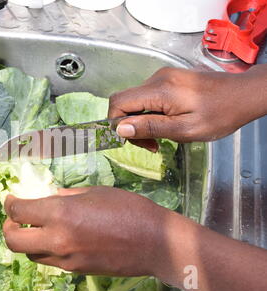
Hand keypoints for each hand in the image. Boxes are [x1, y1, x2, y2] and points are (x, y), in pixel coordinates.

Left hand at [3, 186, 172, 276]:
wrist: (156, 243)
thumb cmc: (128, 209)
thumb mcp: (95, 192)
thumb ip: (65, 196)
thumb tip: (48, 198)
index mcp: (61, 213)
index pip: (18, 212)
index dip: (10, 203)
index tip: (11, 198)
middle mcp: (57, 239)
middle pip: (13, 240)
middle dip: (8, 227)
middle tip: (16, 217)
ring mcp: (65, 259)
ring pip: (30, 253)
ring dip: (27, 239)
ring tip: (39, 227)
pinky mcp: (75, 270)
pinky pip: (50, 261)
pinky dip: (46, 248)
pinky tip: (59, 237)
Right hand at [109, 65, 266, 143]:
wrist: (244, 94)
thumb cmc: (219, 115)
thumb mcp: (185, 129)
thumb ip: (151, 127)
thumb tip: (120, 128)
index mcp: (159, 90)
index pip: (118, 102)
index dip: (116, 123)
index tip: (134, 140)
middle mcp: (157, 79)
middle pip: (125, 101)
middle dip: (129, 125)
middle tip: (150, 143)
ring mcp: (163, 77)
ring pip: (135, 100)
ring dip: (141, 120)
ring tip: (162, 136)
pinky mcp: (169, 79)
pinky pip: (148, 96)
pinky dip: (150, 112)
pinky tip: (167, 123)